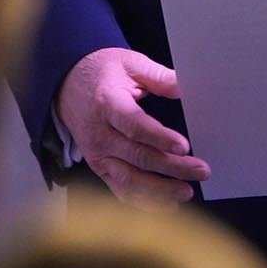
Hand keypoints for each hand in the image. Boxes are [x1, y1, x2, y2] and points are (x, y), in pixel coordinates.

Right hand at [55, 47, 209, 206]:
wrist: (66, 86)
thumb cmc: (101, 73)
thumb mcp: (129, 63)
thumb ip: (158, 76)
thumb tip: (185, 86)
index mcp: (108, 104)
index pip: (135, 126)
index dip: (159, 138)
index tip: (183, 146)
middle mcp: (100, 134)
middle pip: (138, 156)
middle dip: (172, 167)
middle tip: (200, 170)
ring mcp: (98, 155)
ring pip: (129, 180)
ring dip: (160, 190)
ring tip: (186, 191)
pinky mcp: (99, 168)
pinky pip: (121, 190)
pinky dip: (144, 201)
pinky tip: (167, 204)